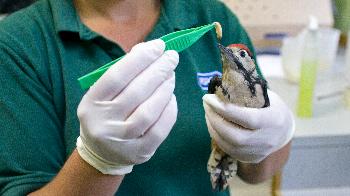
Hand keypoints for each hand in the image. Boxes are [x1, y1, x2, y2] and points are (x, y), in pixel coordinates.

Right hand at [77, 39, 178, 174]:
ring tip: (171, 75)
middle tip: (172, 57)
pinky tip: (171, 97)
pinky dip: (169, 109)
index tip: (158, 46)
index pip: (117, 77)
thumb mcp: (104, 93)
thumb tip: (150, 50)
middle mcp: (103, 123)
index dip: (140, 59)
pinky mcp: (140, 152)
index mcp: (91, 104)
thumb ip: (123, 72)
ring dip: (165, 89)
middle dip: (158, 70)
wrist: (102, 153)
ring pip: (149, 111)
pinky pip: (160, 128)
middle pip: (136, 92)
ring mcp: (122, 141)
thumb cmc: (107, 113)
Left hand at [203, 90, 294, 162]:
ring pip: (228, 144)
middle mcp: (266, 140)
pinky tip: (213, 124)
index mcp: (272, 121)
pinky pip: (228, 149)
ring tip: (208, 112)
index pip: (245, 117)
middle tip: (206, 104)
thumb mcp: (266, 96)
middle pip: (234, 135)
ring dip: (212, 127)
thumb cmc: (272, 108)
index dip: (224, 108)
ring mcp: (258, 152)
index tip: (209, 98)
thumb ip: (246, 92)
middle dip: (214, 118)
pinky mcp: (250, 158)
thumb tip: (221, 86)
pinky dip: (217, 136)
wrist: (284, 131)